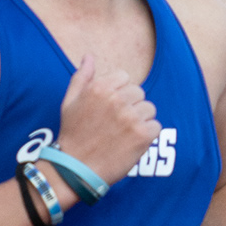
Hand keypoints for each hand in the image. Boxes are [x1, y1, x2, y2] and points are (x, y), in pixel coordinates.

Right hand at [54, 55, 159, 187]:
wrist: (75, 169)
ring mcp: (130, 117)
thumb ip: (82, 77)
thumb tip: (89, 56)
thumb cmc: (73, 135)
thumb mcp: (70, 101)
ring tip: (124, 134)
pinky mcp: (142, 135)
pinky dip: (147, 135)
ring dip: (140, 120)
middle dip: (131, 106)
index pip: (125, 78)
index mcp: (100, 87)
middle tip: (116, 124)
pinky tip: (131, 143)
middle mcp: (116, 99)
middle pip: (139, 93)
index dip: (119, 93)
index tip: (110, 109)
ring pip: (149, 109)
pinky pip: (156, 126)